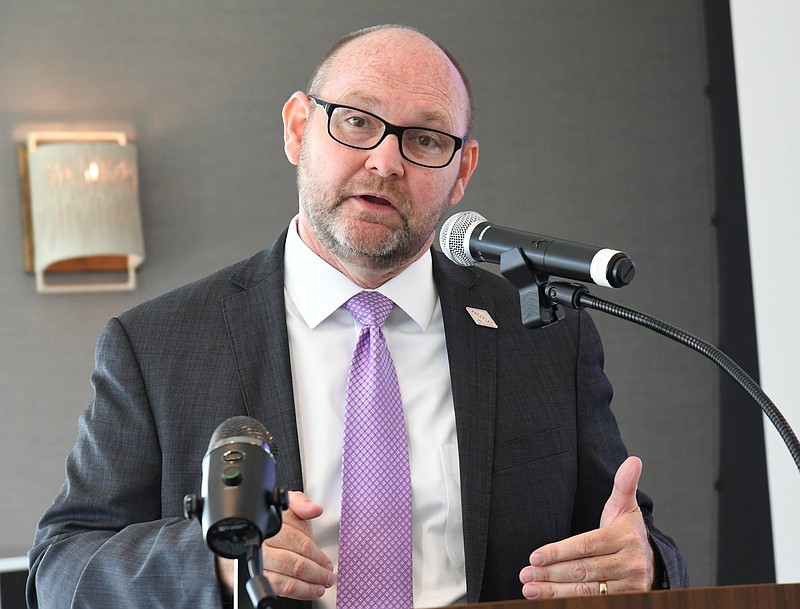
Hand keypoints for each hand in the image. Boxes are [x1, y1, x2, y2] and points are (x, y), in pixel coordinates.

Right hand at [217, 491, 334, 599]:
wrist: (246, 540)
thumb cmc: (272, 524)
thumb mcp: (286, 506)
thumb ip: (300, 503)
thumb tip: (314, 509)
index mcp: (271, 522)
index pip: (298, 541)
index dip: (316, 554)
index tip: (327, 561)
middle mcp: (263, 542)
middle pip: (294, 561)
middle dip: (316, 571)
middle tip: (328, 575)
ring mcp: (259, 560)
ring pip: (287, 575)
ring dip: (309, 583)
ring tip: (322, 584)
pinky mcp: (257, 575)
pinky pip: (279, 586)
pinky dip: (299, 591)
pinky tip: (310, 590)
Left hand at [519, 456, 654, 598]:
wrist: (653, 563)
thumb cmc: (627, 531)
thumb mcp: (625, 507)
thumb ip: (624, 485)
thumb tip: (633, 460)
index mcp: (624, 538)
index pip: (585, 546)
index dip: (558, 552)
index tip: (534, 557)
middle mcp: (628, 564)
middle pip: (582, 571)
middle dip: (550, 573)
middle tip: (525, 574)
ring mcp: (628, 586)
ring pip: (586, 591)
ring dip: (554, 591)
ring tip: (530, 588)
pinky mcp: (625, 600)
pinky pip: (593, 603)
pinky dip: (567, 602)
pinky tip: (548, 600)